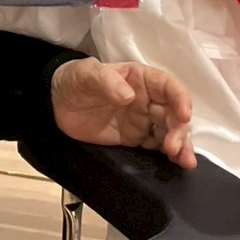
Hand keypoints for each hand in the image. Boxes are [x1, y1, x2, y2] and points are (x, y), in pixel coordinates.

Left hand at [50, 57, 195, 169]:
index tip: (184, 115)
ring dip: (180, 145)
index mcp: (140, 79)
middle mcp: (147, 100)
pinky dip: (168, 155)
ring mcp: (142, 121)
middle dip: (179, 130)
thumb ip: (107, 81)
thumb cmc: (74, 80)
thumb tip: (129, 96)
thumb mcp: (87, 74)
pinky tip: (176, 164)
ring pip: (169, 132)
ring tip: (185, 162)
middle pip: (172, 114)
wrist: (54, 103)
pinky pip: (156, 146)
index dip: (180, 99)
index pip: (168, 87)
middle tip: (174, 148)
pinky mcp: (134, 139)